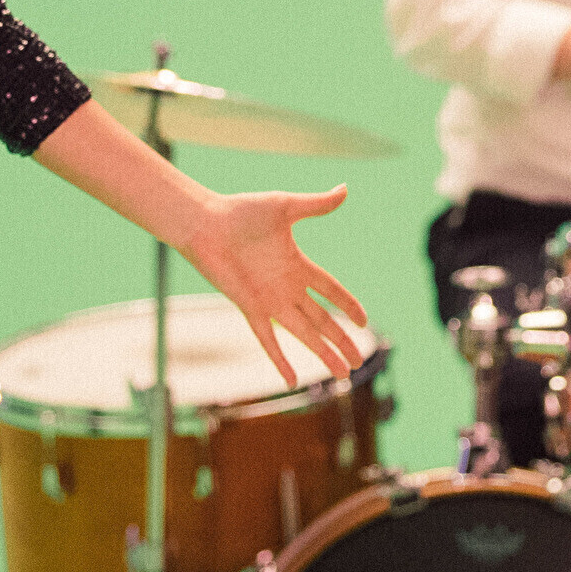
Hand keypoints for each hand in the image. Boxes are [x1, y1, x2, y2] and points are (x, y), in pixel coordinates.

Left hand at [176, 184, 368, 388]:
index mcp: (297, 264)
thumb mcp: (285, 206)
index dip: (347, 305)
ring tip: (343, 374)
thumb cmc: (241, 211)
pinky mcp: (251, 309)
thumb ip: (316, 205)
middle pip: (322, 320)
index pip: (330, 290)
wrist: (206, 223)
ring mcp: (269, 301)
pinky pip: (269, 340)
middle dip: (340, 341)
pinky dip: (280, 360)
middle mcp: (286, 288)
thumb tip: (345, 190)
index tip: (364, 321)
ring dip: (323, 354)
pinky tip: (292, 381)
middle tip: (358, 360)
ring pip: (304, 334)